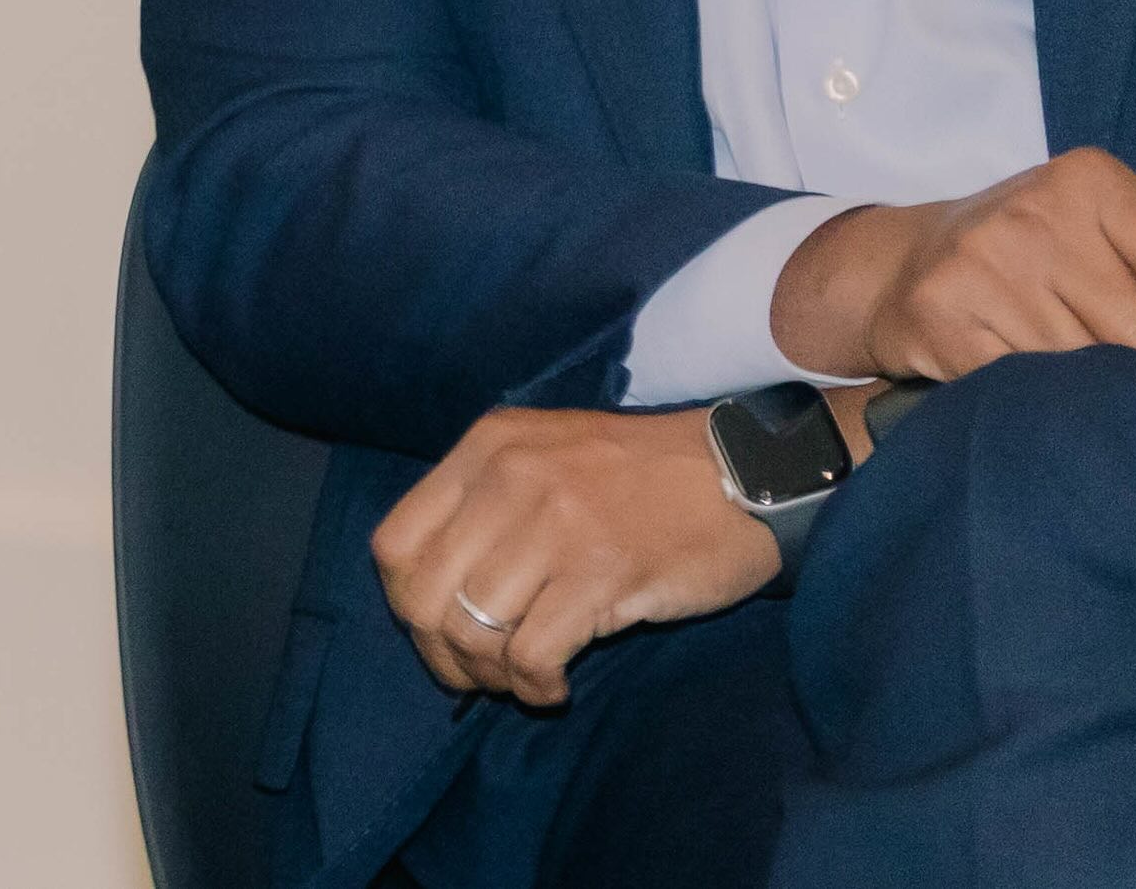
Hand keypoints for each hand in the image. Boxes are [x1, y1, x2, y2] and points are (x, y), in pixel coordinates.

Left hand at [370, 405, 789, 705]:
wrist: (743, 472)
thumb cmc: (638, 475)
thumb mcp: (543, 454)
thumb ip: (484, 500)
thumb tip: (434, 589)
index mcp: (485, 449)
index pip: (393, 544)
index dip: (405, 604)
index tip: (436, 630)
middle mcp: (508, 479)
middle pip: (423, 596)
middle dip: (441, 653)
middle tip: (476, 674)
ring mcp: (554, 524)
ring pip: (472, 630)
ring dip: (491, 675)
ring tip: (522, 678)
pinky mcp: (602, 572)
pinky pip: (531, 653)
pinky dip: (534, 685)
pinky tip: (555, 685)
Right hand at [773, 149, 1135, 390]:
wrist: (903, 264)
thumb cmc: (1031, 256)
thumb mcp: (1109, 250)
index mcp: (1088, 180)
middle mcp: (1033, 212)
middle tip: (1127, 372)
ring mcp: (982, 262)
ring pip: (1083, 370)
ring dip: (1088, 390)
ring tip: (1069, 372)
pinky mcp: (942, 313)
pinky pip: (1024, 385)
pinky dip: (1034, 398)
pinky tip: (1024, 379)